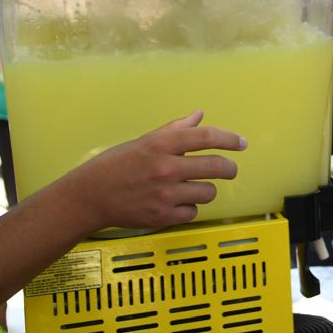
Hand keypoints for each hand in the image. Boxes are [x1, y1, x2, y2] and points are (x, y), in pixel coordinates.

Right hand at [63, 112, 246, 231]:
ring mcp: (165, 194)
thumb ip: (175, 129)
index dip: (229, 139)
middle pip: (216, 166)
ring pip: (208, 192)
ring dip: (205, 190)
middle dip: (229, 168)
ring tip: (191, 187)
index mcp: (161, 145)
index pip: (205, 137)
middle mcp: (165, 168)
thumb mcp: (145, 141)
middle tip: (229, 169)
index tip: (241, 143)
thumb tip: (198, 115)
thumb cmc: (116, 165)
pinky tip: (176, 202)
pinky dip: (189, 208)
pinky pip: (193, 212)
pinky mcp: (162, 217)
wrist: (90, 196)